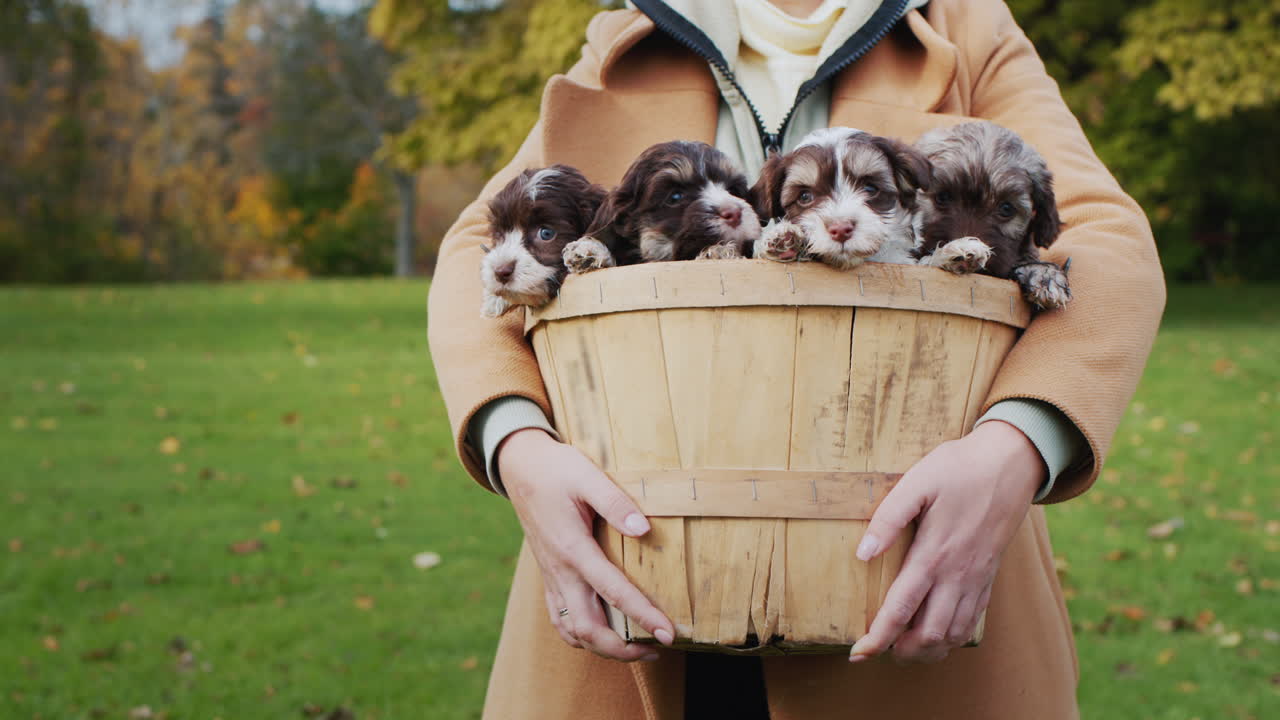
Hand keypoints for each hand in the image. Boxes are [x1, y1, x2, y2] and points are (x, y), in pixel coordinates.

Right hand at [497, 428, 675, 661]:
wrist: (519, 467)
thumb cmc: (556, 470)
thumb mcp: (586, 475)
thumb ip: (615, 503)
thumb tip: (644, 529)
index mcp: (572, 548)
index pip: (612, 591)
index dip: (642, 615)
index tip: (668, 633)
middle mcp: (560, 571)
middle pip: (588, 629)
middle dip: (622, 649)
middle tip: (657, 649)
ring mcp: (552, 577)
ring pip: (572, 631)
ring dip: (603, 648)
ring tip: (636, 648)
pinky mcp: (549, 577)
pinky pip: (561, 620)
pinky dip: (582, 637)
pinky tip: (603, 635)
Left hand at [848, 420, 1043, 663]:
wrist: (1011, 463)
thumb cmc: (959, 468)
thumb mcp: (918, 482)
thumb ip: (888, 518)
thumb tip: (862, 554)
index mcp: (933, 554)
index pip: (901, 608)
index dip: (878, 637)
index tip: (859, 653)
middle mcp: (957, 574)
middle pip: (929, 633)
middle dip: (901, 652)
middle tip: (876, 653)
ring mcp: (976, 578)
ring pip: (953, 633)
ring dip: (928, 649)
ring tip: (903, 652)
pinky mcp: (989, 575)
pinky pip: (974, 620)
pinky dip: (954, 637)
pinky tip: (939, 636)